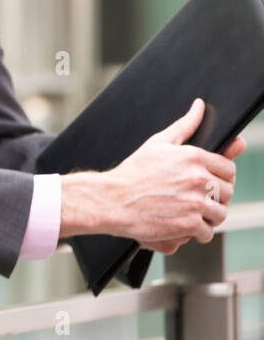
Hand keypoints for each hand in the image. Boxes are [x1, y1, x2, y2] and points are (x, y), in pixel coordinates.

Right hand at [63, 99, 239, 244]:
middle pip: (227, 192)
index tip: (206, 182)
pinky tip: (180, 224)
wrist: (110, 200)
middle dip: (213, 197)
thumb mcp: (158, 143)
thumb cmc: (132, 172)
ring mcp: (195, 202)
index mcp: (193, 156)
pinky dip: (195, 232)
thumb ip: (185, 125)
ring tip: (186, 212)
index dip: (218, 177)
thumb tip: (199, 106)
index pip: (229, 169)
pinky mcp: (189, 224)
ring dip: (207, 216)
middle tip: (192, 198)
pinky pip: (207, 232)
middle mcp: (198, 178)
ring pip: (220, 214)